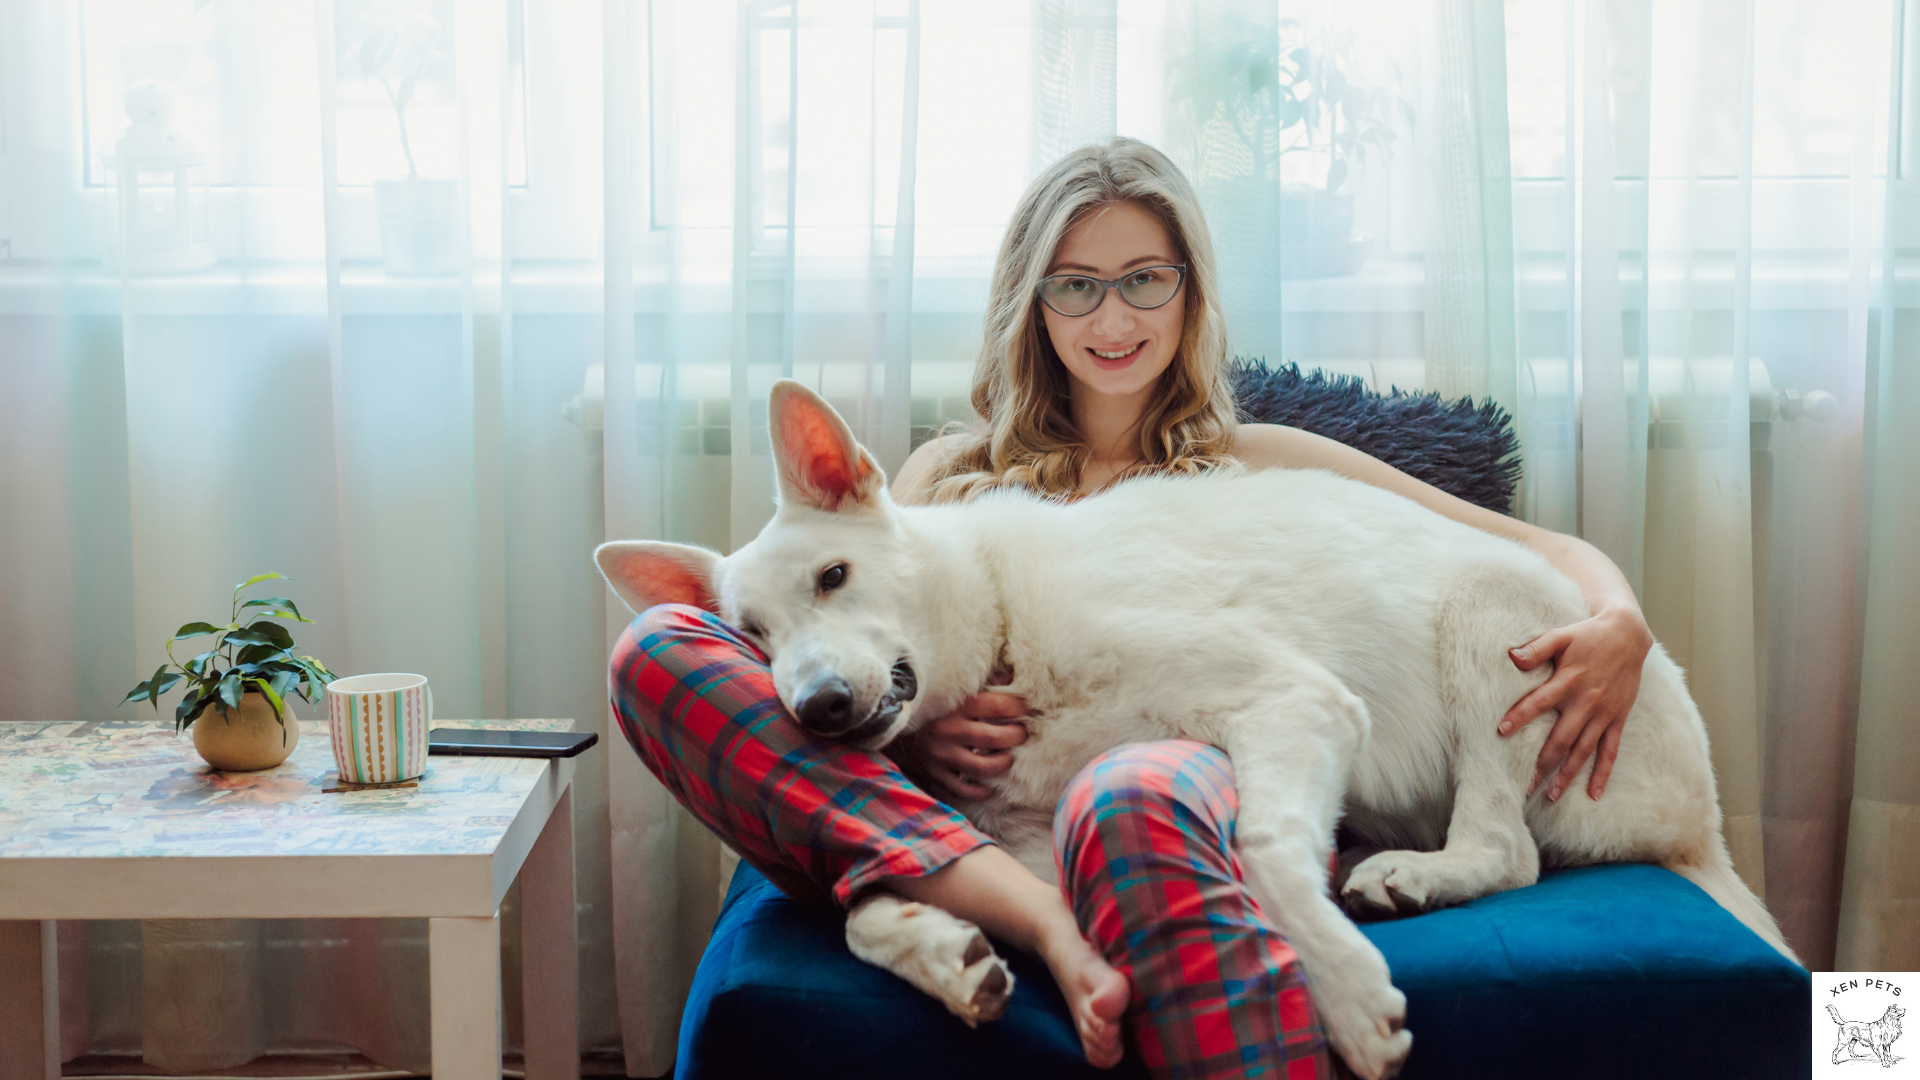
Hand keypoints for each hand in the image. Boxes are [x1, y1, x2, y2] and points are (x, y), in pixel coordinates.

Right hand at [891, 685, 1029, 801]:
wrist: (888, 722)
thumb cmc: (928, 704)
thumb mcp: (951, 690)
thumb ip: (980, 684)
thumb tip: (1010, 677)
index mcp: (955, 705)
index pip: (998, 705)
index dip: (1019, 707)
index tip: (1030, 708)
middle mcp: (949, 730)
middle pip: (996, 737)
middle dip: (1016, 736)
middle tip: (1022, 734)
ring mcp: (941, 754)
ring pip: (983, 767)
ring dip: (1003, 763)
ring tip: (1009, 758)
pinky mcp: (934, 772)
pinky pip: (962, 788)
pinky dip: (979, 791)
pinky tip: (989, 787)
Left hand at [1499, 607, 1653, 801]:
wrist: (1628, 636)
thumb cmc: (1588, 636)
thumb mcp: (1561, 636)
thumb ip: (1537, 648)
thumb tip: (1512, 656)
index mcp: (1568, 681)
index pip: (1539, 702)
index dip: (1520, 716)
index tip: (1501, 731)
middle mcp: (1586, 702)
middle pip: (1561, 738)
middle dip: (1541, 763)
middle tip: (1524, 785)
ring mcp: (1603, 714)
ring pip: (1583, 751)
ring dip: (1567, 774)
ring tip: (1550, 795)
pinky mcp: (1617, 720)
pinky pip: (1610, 751)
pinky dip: (1603, 773)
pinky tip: (1594, 794)